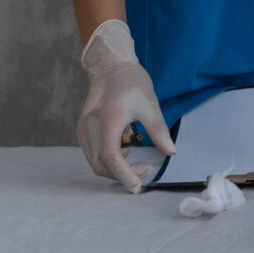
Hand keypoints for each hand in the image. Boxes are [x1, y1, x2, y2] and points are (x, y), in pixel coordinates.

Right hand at [78, 20, 173, 192]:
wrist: (111, 66)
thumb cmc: (131, 83)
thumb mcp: (150, 106)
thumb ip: (159, 131)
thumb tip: (171, 152)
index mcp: (108, 120)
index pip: (110, 157)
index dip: (123, 175)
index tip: (137, 186)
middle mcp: (90, 127)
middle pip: (100, 165)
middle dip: (121, 174)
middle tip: (145, 169)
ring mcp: (83, 129)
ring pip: (95, 161)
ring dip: (115, 168)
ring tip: (138, 160)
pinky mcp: (82, 129)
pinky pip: (93, 153)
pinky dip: (109, 159)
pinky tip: (126, 149)